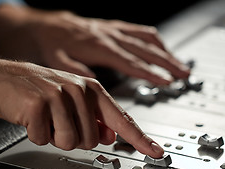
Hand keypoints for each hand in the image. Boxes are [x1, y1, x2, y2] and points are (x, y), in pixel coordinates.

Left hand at [0, 6, 189, 84]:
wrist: (41, 26)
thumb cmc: (48, 44)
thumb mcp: (56, 61)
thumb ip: (76, 73)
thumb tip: (92, 86)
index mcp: (98, 47)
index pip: (130, 61)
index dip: (150, 73)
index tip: (166, 81)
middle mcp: (109, 36)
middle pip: (144, 49)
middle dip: (166, 62)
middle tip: (183, 74)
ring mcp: (111, 30)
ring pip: (145, 38)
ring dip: (164, 51)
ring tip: (179, 64)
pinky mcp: (110, 28)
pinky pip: (137, 31)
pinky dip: (153, 40)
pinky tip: (160, 46)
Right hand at [0, 58, 163, 157]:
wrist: (1, 78)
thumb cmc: (38, 90)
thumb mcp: (71, 101)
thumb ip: (94, 119)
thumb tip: (110, 136)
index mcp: (91, 90)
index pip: (122, 119)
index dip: (140, 139)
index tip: (156, 152)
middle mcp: (80, 91)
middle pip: (91, 140)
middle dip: (73, 139)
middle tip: (57, 121)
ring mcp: (60, 96)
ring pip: (70, 142)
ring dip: (54, 137)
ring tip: (45, 119)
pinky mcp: (39, 104)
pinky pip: (45, 138)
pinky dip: (37, 134)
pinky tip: (31, 118)